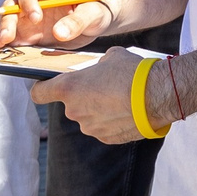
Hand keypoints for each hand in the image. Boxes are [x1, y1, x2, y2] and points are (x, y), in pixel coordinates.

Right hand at [0, 0, 120, 49]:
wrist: (96, 22)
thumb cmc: (96, 9)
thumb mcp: (93, 13)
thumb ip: (78, 21)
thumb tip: (59, 33)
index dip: (28, 2)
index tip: (35, 18)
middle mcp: (34, 0)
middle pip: (12, 6)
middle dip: (7, 22)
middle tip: (7, 38)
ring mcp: (28, 17)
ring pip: (7, 22)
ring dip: (0, 33)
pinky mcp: (29, 34)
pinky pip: (12, 38)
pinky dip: (4, 46)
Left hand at [32, 48, 148, 143]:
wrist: (157, 95)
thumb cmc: (132, 72)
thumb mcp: (112, 57)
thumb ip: (97, 65)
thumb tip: (100, 68)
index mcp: (69, 88)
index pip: (39, 94)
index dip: (42, 89)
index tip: (48, 86)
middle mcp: (73, 111)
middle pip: (70, 104)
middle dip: (84, 97)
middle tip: (105, 87)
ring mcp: (89, 127)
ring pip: (88, 116)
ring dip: (99, 109)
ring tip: (121, 100)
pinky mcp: (105, 138)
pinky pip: (103, 128)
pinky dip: (111, 121)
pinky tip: (128, 111)